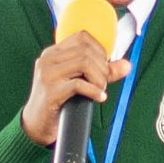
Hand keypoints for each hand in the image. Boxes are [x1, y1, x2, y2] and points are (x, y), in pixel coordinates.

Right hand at [17, 30, 120, 148]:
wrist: (36, 125)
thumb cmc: (59, 102)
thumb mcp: (79, 82)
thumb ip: (101, 72)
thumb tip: (127, 65)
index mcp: (53, 53)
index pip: (82, 37)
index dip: (100, 50)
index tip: (103, 67)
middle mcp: (48, 60)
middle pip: (86, 51)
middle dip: (102, 67)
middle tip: (103, 83)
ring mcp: (47, 75)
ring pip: (84, 63)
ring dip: (99, 79)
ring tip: (100, 90)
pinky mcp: (50, 91)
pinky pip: (79, 85)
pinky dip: (94, 91)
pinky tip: (99, 98)